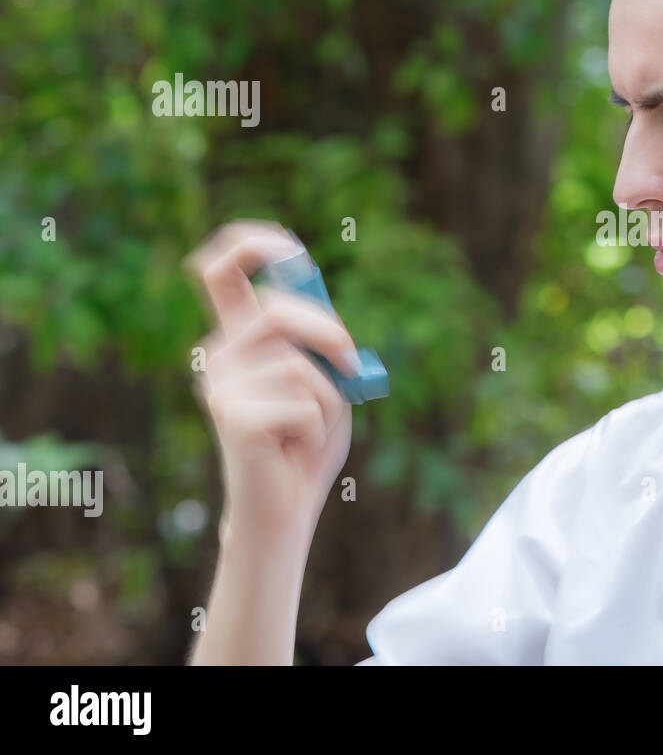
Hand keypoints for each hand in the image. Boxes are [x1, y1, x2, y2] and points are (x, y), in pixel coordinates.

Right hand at [185, 221, 359, 548]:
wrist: (284, 510)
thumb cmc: (307, 442)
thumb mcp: (327, 379)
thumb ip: (322, 343)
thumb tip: (326, 322)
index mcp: (240, 338)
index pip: (222, 271)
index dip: (250, 244)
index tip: (286, 245)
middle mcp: (219, 355)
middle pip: (278, 309)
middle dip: (330, 334)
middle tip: (352, 368)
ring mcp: (220, 386)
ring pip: (301, 364)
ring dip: (327, 398)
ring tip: (307, 428)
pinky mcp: (233, 418)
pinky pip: (303, 402)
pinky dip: (317, 427)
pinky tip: (293, 448)